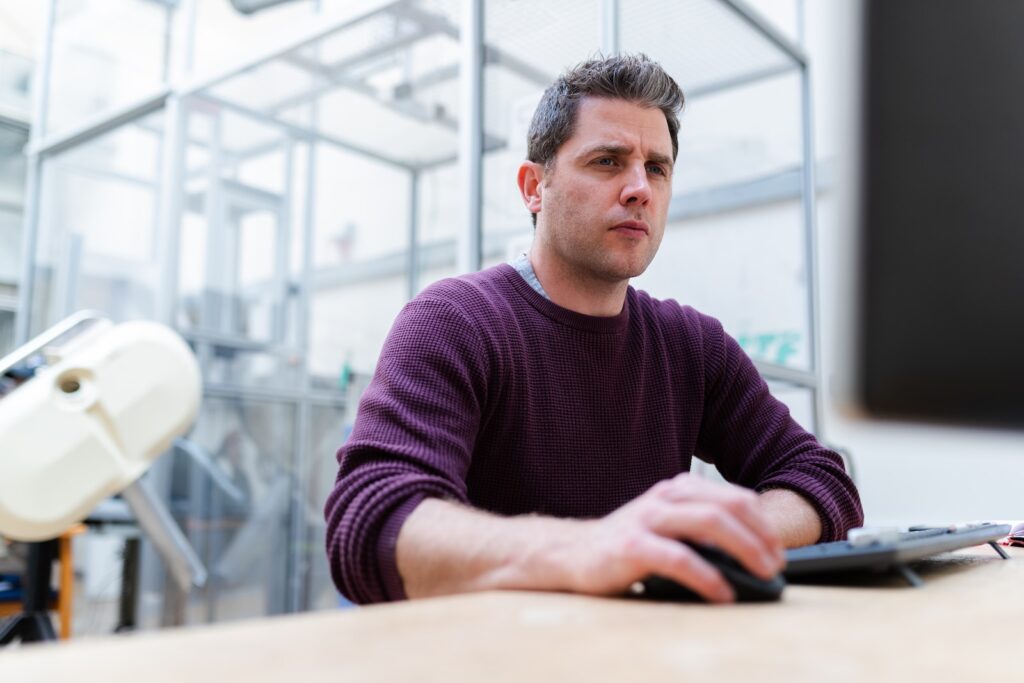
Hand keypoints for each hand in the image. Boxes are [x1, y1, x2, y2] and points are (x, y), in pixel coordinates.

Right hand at [564, 473, 784, 602]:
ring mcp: (646, 519)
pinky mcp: (631, 547)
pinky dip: (707, 576)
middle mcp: (664, 497)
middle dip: (760, 536)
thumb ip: (699, 528)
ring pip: (708, 523)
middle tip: (776, 564)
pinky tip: (722, 593)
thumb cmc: (627, 543)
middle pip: (727, 507)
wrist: (571, 553)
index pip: (734, 497)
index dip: (763, 523)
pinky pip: (678, 558)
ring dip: (744, 549)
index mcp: (677, 489)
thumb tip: (752, 553)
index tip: (778, 550)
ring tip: (762, 574)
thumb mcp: (666, 525)